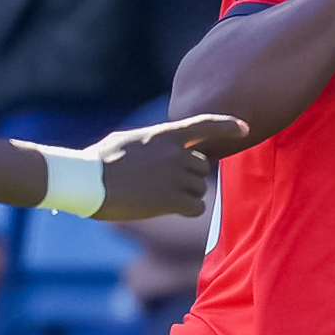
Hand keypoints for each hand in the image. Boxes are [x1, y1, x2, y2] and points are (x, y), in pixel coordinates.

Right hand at [87, 114, 246, 219]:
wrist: (88, 179)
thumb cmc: (99, 160)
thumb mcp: (128, 140)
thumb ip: (151, 143)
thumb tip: (158, 150)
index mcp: (165, 134)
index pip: (205, 124)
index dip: (228, 126)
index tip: (245, 129)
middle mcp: (177, 153)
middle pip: (203, 168)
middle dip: (190, 177)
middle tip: (165, 184)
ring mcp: (176, 176)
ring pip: (200, 188)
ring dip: (187, 195)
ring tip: (159, 196)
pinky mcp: (173, 199)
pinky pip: (197, 207)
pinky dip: (187, 210)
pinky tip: (168, 209)